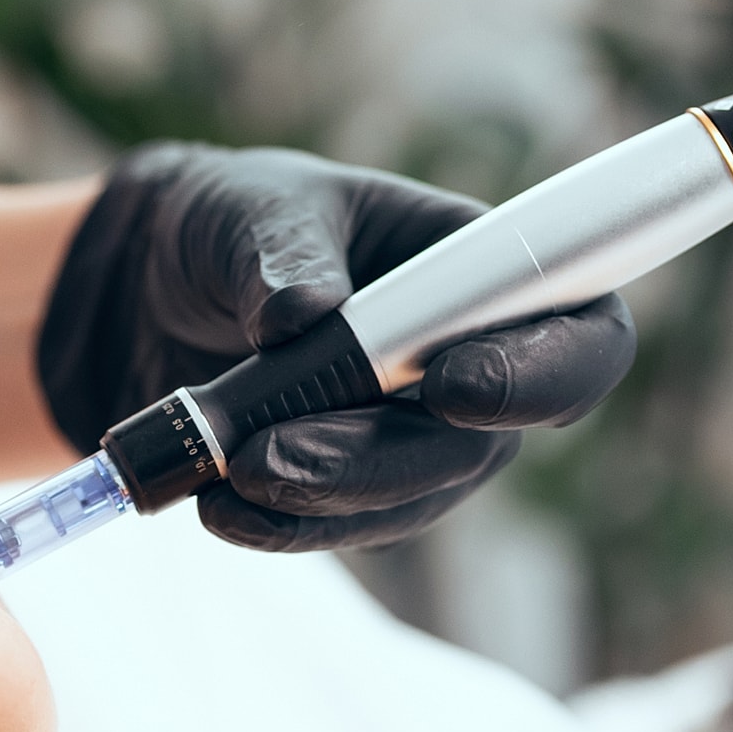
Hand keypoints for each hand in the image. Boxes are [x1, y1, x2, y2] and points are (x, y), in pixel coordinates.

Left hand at [36, 143, 636, 549]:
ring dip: (319, 499)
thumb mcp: (254, 206)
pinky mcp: (347, 487)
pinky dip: (279, 525)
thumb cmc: (234, 223)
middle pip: (479, 448)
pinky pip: (339, 526)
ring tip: (227, 474)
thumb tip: (304, 310)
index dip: (541, 375)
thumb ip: (283, 248)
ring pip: (406, 500)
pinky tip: (218, 508)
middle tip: (270, 452)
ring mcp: (413, 438)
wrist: (151, 287)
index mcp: (489, 271)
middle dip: (376, 458)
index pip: (581, 337)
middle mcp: (472, 365)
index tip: (451, 386)